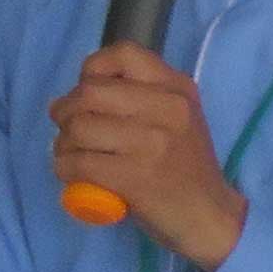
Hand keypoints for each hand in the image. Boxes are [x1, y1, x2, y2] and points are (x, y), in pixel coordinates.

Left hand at [50, 45, 245, 270]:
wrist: (210, 217)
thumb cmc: (184, 168)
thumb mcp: (177, 119)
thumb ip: (141, 98)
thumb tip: (77, 94)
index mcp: (178, 89)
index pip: (123, 54)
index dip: (92, 70)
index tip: (90, 94)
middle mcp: (168, 109)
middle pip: (90, 92)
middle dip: (66, 111)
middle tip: (69, 129)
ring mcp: (152, 143)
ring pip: (79, 128)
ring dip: (63, 144)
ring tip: (72, 155)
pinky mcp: (135, 177)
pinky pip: (78, 163)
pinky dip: (65, 169)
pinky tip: (75, 176)